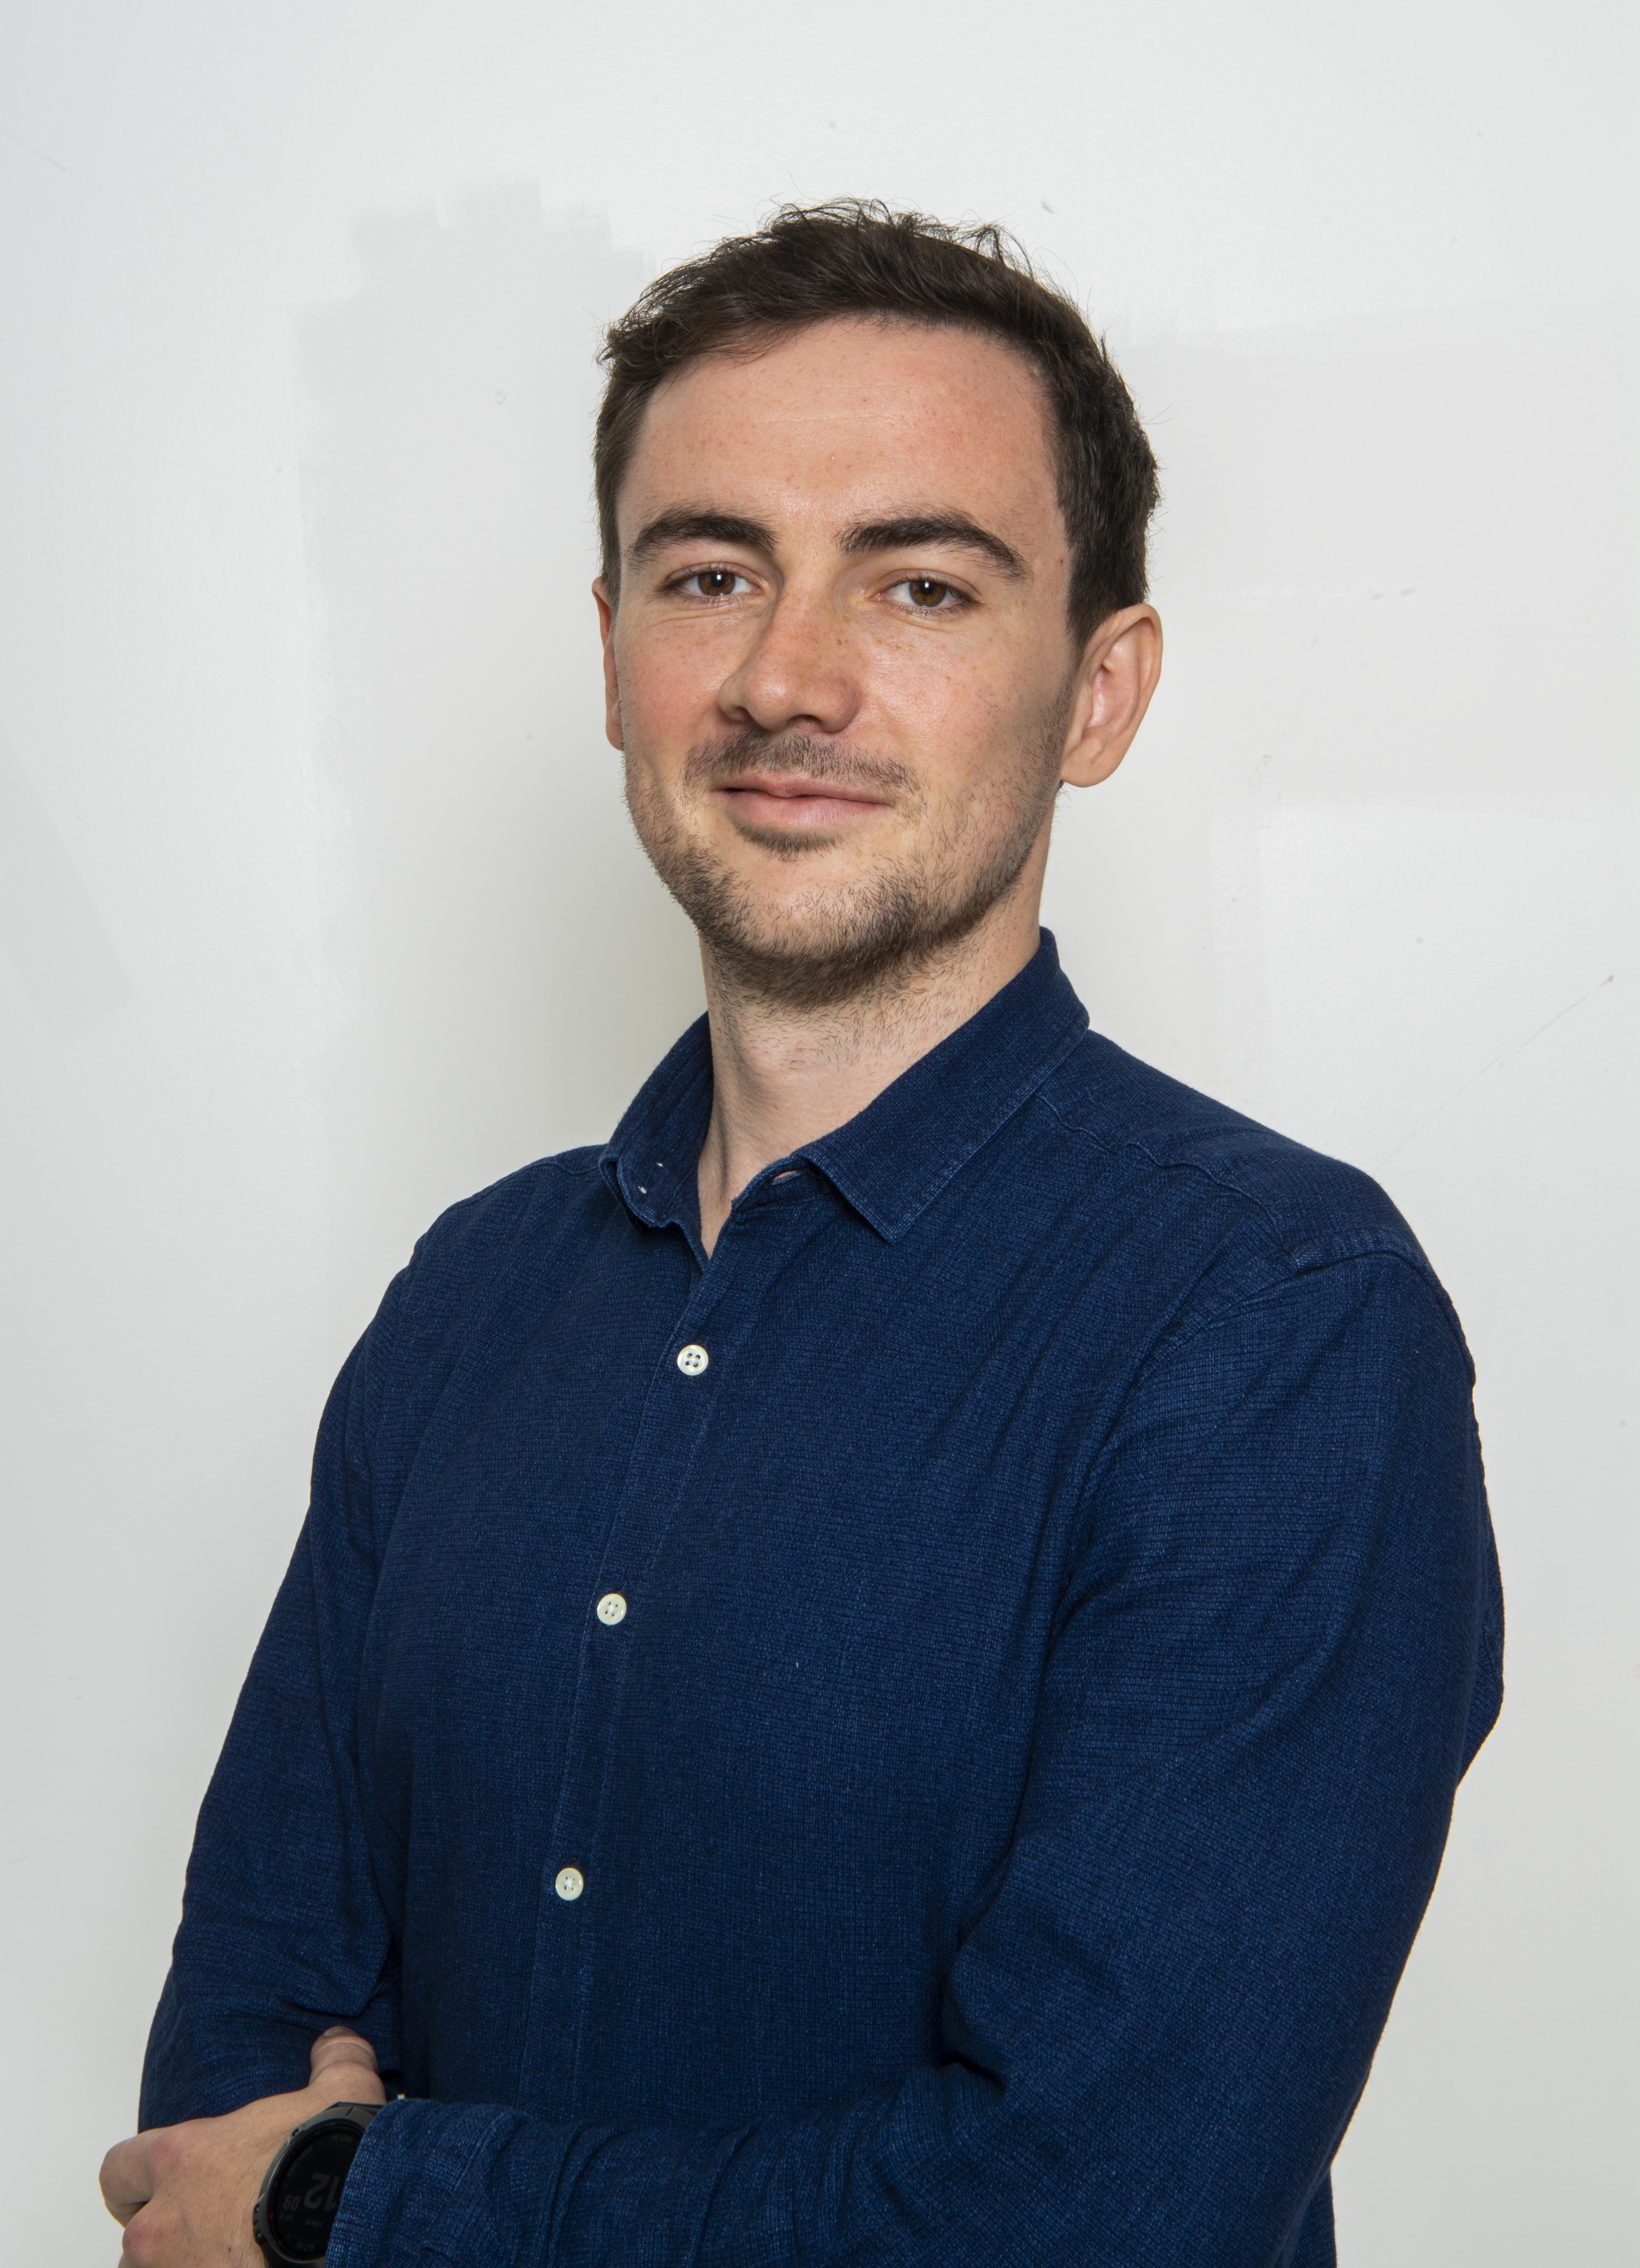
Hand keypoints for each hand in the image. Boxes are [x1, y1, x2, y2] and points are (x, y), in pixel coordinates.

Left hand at [100, 2028, 386, 2265]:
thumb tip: (337, 2042)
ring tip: (226, 2255)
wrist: (347, 2225)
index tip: (161, 2183)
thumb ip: (330, 2060)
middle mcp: (161, 2222)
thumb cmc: (329, 2160)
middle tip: (202, 2227)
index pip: (119, 2169)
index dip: (136, 2177)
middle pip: (134, 2234)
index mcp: (180, 2158)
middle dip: (162, 2232)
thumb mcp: (340, 2089)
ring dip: (179, 2265)